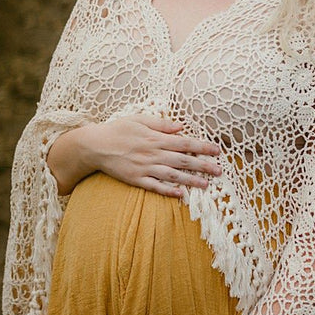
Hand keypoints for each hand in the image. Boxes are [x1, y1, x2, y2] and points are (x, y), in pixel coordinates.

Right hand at [87, 114, 222, 198]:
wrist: (94, 145)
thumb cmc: (117, 129)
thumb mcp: (139, 120)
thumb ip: (161, 124)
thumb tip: (181, 126)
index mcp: (156, 138)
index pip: (185, 142)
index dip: (203, 147)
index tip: (217, 150)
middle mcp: (153, 154)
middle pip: (183, 161)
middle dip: (203, 165)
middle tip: (220, 171)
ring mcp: (144, 168)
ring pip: (173, 175)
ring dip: (191, 180)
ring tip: (206, 185)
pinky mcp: (136, 179)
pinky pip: (155, 187)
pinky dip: (168, 191)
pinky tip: (181, 195)